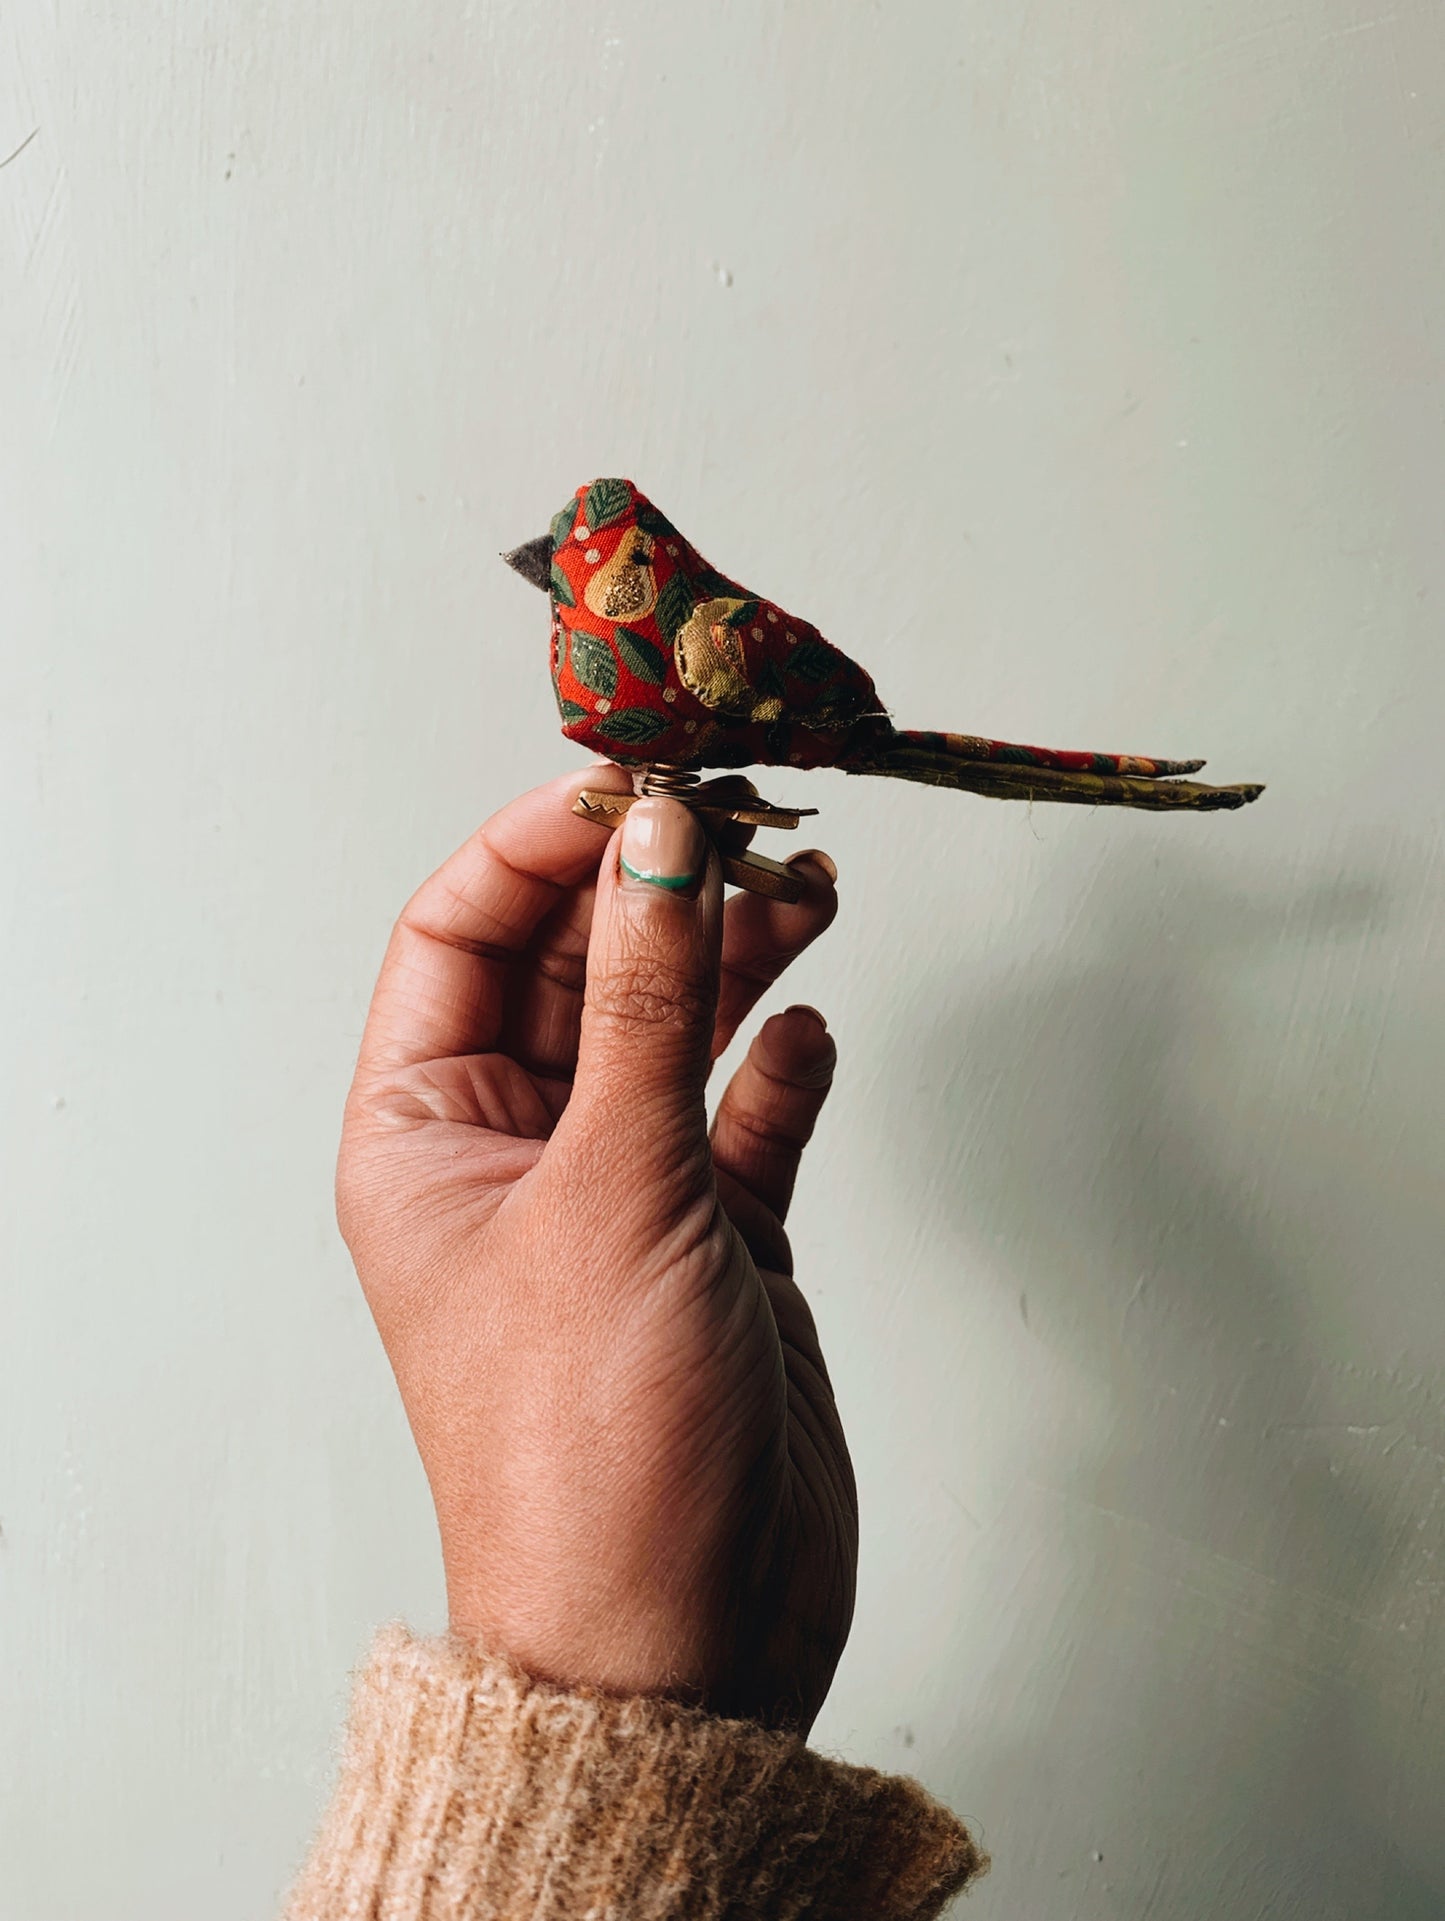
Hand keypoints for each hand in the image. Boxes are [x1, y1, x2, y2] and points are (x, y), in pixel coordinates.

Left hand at [336, 765, 855, 1730]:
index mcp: (424, 1133)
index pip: (463, 931)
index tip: (638, 776)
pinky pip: (747, 1117)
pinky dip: (782, 1066)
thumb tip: (664, 831)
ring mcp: (622, 1196)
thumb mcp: (611, 1188)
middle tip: (751, 810)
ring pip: (676, 1026)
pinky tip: (813, 1034)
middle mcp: (515, 1152)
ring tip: (808, 885)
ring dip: (736, 950)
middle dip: (660, 880)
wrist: (683, 1644)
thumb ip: (651, 999)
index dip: (543, 839)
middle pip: (583, 963)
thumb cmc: (591, 1451)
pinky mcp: (719, 1244)